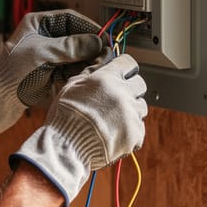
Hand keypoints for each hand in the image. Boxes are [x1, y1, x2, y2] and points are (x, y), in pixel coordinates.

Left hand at [0, 9, 103, 136]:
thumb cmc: (12, 72)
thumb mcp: (42, 54)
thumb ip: (70, 46)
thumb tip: (95, 41)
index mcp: (37, 24)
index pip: (69, 19)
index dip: (88, 26)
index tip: (103, 36)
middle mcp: (44, 37)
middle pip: (75, 36)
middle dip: (90, 46)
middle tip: (105, 54)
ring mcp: (48, 55)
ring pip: (75, 53)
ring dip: (87, 60)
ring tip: (99, 66)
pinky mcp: (51, 71)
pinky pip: (71, 67)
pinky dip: (80, 71)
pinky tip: (88, 74)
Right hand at [8, 54, 147, 206]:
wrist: (65, 148)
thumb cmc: (64, 117)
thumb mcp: (72, 86)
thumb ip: (92, 71)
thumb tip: (104, 57)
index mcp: (106, 79)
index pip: (129, 63)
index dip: (125, 69)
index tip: (122, 76)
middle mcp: (122, 93)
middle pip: (140, 84)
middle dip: (130, 90)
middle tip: (116, 101)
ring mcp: (130, 114)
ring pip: (142, 106)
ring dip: (131, 111)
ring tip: (113, 120)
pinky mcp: (135, 134)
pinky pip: (140, 128)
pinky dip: (130, 132)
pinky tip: (114, 134)